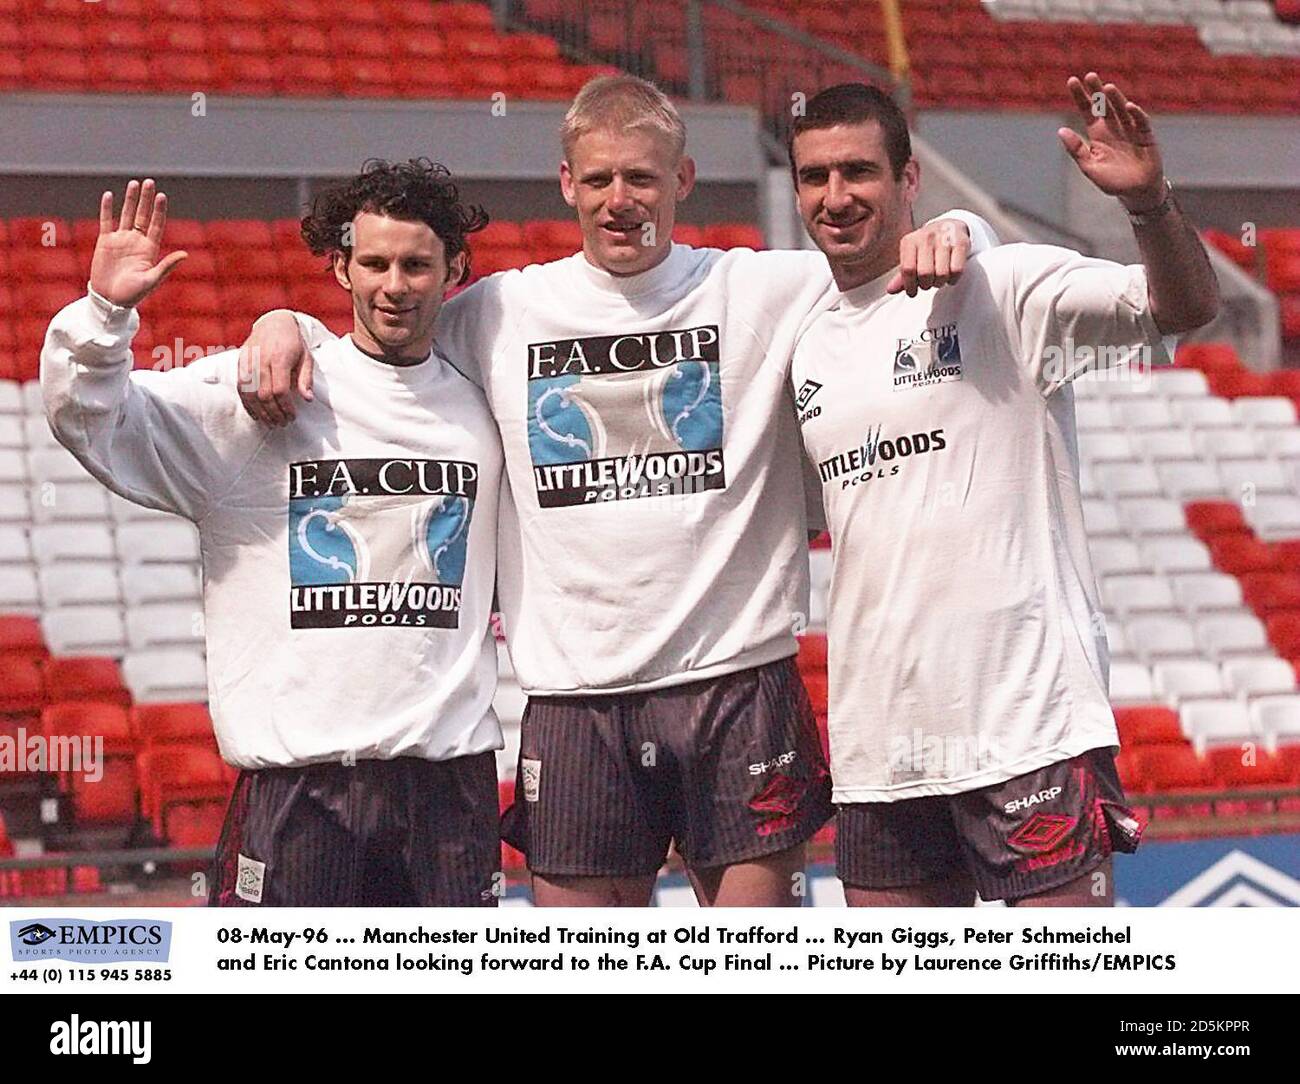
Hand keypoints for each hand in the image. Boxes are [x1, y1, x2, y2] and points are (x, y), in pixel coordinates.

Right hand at [89, 179, 187, 307]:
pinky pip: (106, 221)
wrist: (110, 300)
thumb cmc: (133, 294)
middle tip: (149, 182)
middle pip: (142, 215)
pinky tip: (109, 195)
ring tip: (134, 183)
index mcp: (149, 249)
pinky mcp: (105, 242)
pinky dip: (107, 209)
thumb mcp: (152, 280)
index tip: (161, 196)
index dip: (158, 211)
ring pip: (126, 215)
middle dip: (146, 199)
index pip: (155, 225)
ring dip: (130, 200)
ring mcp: (121, 240)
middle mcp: (136, 241)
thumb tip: (185, 254)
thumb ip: (167, 266)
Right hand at [237, 311, 313, 425]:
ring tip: (271, 422)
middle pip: (264, 395)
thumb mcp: (306, 358)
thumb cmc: (293, 342)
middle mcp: (261, 360)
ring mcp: (248, 362)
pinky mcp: (240, 364)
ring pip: (249, 394)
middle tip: (283, 423)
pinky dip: (248, 404)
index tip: (292, 416)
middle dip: (274, 413)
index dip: (286, 407)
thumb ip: (305, 379)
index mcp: (279, 358)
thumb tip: (307, 399)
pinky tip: (256, 414)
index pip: (280, 390)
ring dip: (260, 412)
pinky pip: (240, 388)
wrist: (274, 323)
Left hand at [887, 218, 970, 295]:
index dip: (910, 285)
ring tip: (938, 279)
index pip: (908, 269)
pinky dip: (953, 279)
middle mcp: (926, 237)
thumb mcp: (912, 257)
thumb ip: (902, 275)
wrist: (949, 226)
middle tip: (927, 284)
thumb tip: (890, 290)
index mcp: (910, 241)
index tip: (912, 292)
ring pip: (941, 274)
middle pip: (924, 274)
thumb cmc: (927, 247)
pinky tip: (949, 277)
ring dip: (940, 283)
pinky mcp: (961, 242)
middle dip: (926, 285)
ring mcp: (944, 238)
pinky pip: (957, 270)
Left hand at [1059, 73, 1164, 211]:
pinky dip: (1136, 115)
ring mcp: (1130, 130)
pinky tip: (1129, 107)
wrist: (1136, 192)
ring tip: (1107, 87)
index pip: (1088, 110)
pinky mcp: (1145, 136)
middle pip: (1104, 105)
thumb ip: (1076, 150)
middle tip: (1090, 76)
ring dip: (1115, 99)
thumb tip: (1060, 131)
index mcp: (1098, 134)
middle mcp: (1113, 127)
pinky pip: (1140, 123)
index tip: (1072, 80)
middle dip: (1097, 91)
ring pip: (1121, 110)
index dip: (1081, 96)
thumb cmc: (1112, 181)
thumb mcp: (1089, 167)